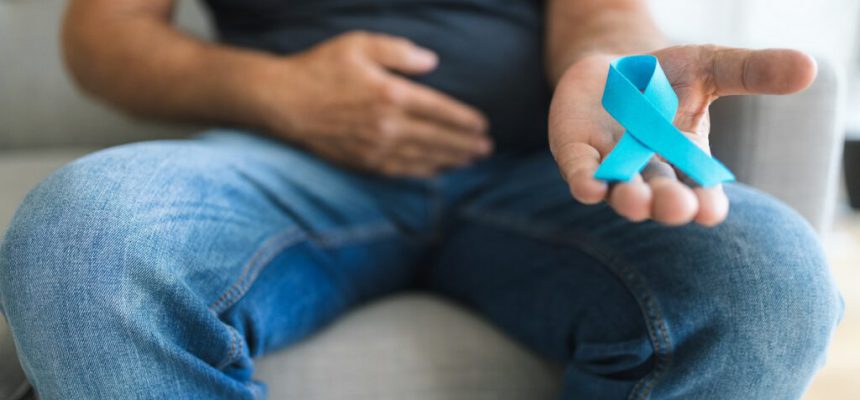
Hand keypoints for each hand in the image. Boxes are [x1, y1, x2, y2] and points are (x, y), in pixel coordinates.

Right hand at [254, 31, 491, 176]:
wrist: (282, 102)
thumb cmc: (319, 69)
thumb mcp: (358, 45)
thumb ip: (399, 51)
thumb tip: (432, 62)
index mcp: (390, 94)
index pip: (439, 110)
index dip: (464, 120)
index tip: (483, 125)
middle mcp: (387, 126)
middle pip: (437, 138)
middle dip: (465, 144)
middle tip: (487, 148)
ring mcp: (375, 148)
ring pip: (423, 157)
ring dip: (451, 160)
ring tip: (471, 160)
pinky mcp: (363, 162)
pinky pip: (402, 171)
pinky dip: (424, 171)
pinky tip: (437, 170)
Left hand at [548, 46, 816, 225]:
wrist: (613, 68)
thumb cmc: (666, 76)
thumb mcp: (711, 67)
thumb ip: (753, 72)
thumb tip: (809, 67)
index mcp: (686, 159)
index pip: (700, 189)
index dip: (704, 201)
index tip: (709, 211)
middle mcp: (649, 171)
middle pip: (660, 196)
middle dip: (667, 203)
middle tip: (675, 207)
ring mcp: (611, 165)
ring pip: (620, 190)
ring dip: (627, 198)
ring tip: (635, 202)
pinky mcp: (577, 154)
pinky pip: (581, 172)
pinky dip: (586, 181)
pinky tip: (589, 188)